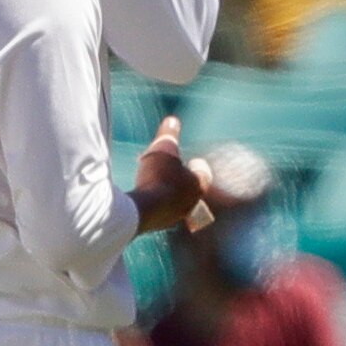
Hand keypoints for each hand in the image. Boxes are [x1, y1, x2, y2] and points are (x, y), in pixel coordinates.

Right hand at [131, 115, 211, 234]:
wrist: (141, 211)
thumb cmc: (157, 177)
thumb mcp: (162, 150)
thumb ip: (169, 135)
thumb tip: (173, 120)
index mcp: (198, 184)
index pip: (204, 174)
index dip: (197, 166)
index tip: (192, 161)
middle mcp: (192, 203)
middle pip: (191, 190)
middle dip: (183, 181)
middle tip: (173, 171)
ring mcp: (177, 216)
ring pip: (178, 203)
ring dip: (170, 194)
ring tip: (157, 184)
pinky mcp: (160, 225)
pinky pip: (163, 212)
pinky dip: (158, 205)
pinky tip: (147, 199)